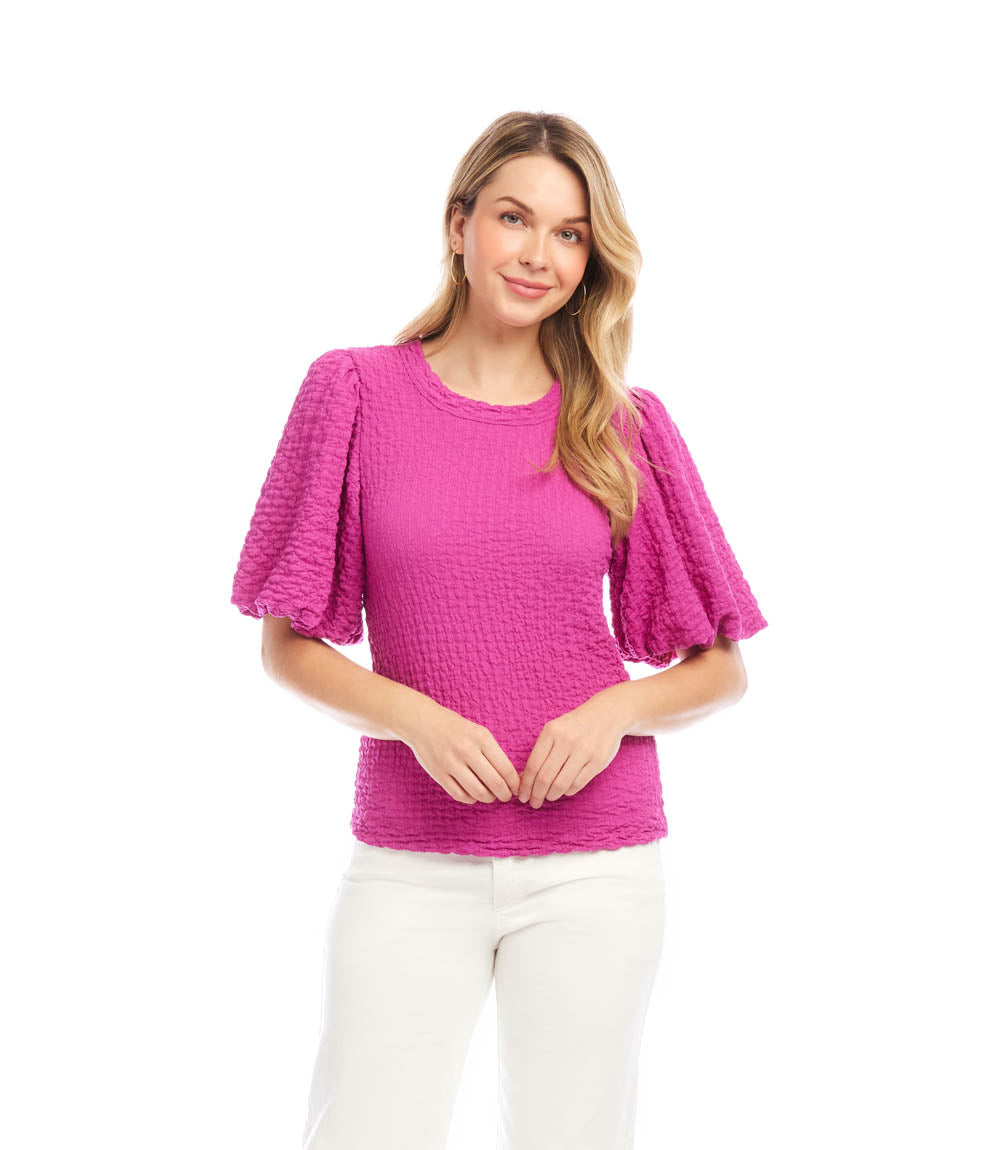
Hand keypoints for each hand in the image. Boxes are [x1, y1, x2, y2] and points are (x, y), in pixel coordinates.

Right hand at [404, 700, 519, 804]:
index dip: (515, 784)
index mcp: (481, 738)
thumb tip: (510, 778)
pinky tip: (473, 794)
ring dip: (488, 798)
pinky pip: (460, 795)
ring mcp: (451, 763)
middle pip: (495, 783)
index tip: (517, 788)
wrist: (423, 722)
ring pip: (478, 793)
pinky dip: (471, 799)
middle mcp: (467, 750)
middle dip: (505, 795)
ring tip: (490, 796)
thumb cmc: (455, 728)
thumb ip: (493, 753)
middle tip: (506, 796)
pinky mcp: (439, 774)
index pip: (505, 768)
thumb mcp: (478, 732)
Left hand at [517, 693, 627, 808]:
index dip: (526, 785)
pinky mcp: (598, 761)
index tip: (522, 796)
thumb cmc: (574, 726)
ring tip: (549, 796)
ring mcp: (584, 751)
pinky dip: (567, 791)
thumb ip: (540, 753)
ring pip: (561, 784)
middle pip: (545, 778)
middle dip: (536, 795)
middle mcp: (566, 741)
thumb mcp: (554, 731)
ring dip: (552, 795)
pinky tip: (564, 790)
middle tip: (534, 803)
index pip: (533, 765)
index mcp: (551, 732)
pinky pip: (577, 784)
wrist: (607, 714)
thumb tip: (523, 779)